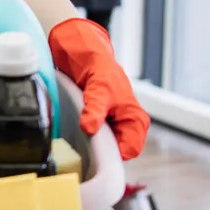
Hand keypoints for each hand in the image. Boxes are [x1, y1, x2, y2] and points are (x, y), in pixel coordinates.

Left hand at [48, 17, 150, 160]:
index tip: (92, 150)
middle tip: (81, 144)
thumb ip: (94, 109)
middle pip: (116, 153)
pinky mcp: (98, 125)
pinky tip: (73, 133)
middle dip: (100, 152)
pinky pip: (92, 141)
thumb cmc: (99, 68)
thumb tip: (89, 129)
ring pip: (103, 149)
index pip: (129, 151)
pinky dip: (84, 139)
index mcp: (135, 120)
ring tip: (76, 136)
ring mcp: (112, 126)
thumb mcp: (98, 88)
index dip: (112, 154)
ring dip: (90, 145)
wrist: (85, 54)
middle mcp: (126, 126)